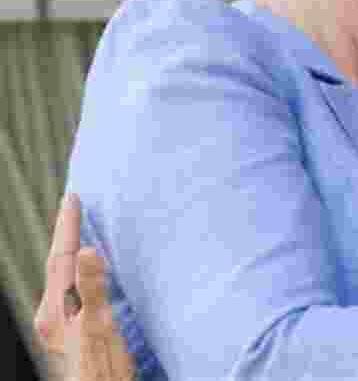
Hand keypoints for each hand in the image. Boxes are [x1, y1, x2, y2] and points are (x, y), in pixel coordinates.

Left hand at [34, 194, 135, 380]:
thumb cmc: (100, 368)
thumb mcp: (99, 325)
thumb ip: (93, 288)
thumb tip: (88, 250)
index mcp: (55, 308)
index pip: (61, 257)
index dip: (68, 226)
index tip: (72, 199)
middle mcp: (51, 314)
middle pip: (57, 264)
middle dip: (65, 235)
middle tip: (72, 207)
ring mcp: (59, 324)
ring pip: (63, 277)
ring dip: (70, 251)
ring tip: (77, 231)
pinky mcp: (70, 332)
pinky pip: (71, 289)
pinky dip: (77, 270)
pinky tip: (86, 272)